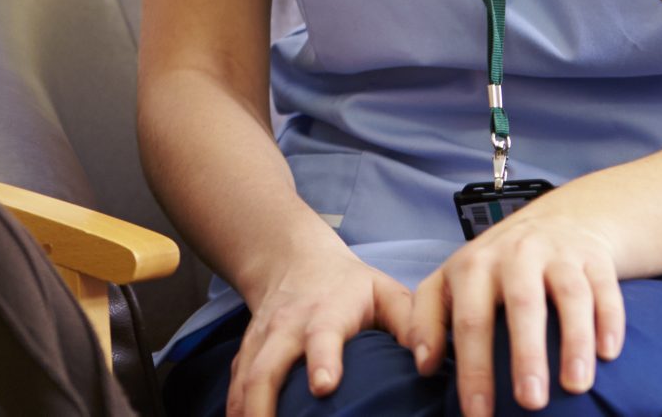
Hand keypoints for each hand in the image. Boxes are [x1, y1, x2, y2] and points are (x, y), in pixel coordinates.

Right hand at [226, 239, 415, 416]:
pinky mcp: (247, 352)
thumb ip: (411, 323)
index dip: (322, 360)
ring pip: (245, 378)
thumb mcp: (386, 292)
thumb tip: (429, 363)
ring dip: (244, 411)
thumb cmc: (350, 287)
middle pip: (268, 367)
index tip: (324, 387)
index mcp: (326, 313)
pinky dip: (232, 408)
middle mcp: (287, 328)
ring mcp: (262, 341)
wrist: (293, 260)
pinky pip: (234, 383)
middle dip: (264, 404)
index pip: (322, 336)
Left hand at [408, 212, 623, 415]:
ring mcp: (559, 254)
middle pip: (522, 305)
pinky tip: (609, 353)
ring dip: (574, 340)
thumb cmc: (493, 267)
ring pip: (570, 295)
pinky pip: (605, 288)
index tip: (478, 413)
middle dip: (526, 355)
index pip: (470, 321)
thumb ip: (428, 319)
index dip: (473, 369)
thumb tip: (424, 365)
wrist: (554, 220)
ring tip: (576, 386)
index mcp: (475, 266)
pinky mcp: (595, 258)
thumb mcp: (450, 282)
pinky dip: (610, 320)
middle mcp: (516, 256)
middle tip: (529, 403)